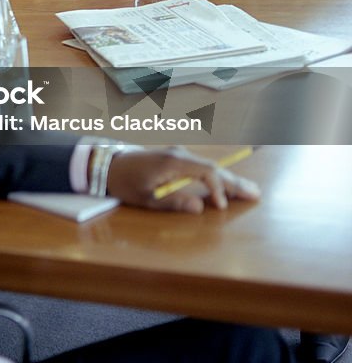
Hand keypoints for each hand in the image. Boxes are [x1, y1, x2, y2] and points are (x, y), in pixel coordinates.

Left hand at [106, 147, 259, 213]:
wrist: (106, 164)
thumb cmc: (124, 181)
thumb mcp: (145, 197)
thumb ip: (173, 202)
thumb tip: (200, 207)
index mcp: (174, 162)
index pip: (207, 172)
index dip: (218, 189)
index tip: (220, 207)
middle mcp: (179, 155)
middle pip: (213, 168)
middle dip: (234, 182)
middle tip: (256, 194)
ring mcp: (177, 155)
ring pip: (209, 167)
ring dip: (228, 179)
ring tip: (250, 191)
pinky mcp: (174, 159)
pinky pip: (201, 168)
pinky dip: (216, 177)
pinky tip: (226, 186)